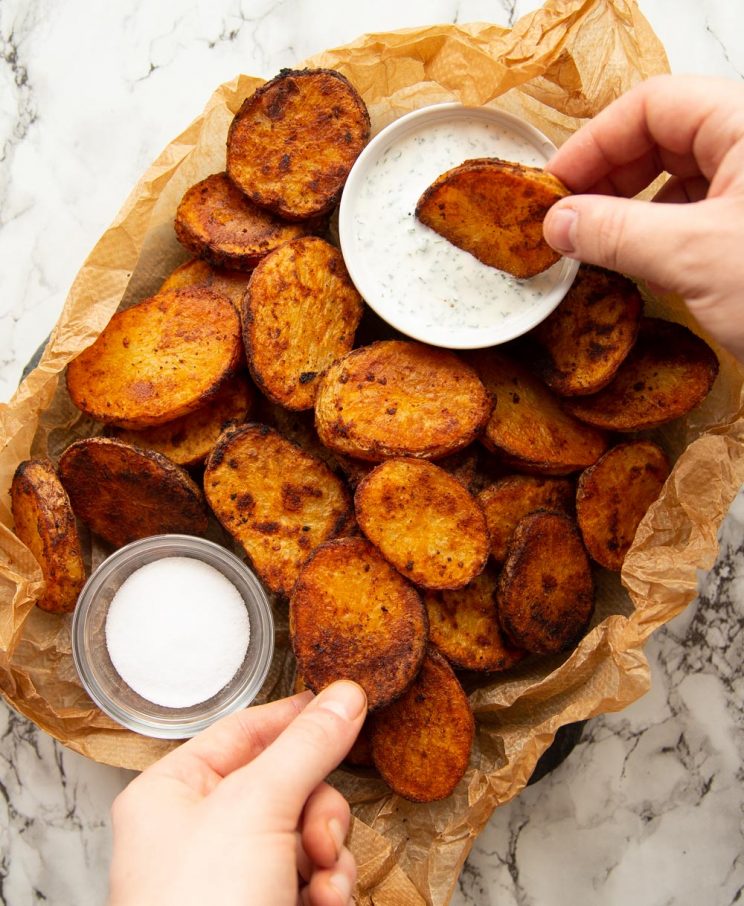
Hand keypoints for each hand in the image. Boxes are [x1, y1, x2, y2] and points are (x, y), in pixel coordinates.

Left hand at [107, 682, 366, 905]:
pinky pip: (312, 876)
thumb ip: (307, 746)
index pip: (243, 731)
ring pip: (306, 833)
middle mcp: (198, 832)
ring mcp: (232, 877)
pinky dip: (328, 887)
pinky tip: (324, 903)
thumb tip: (346, 695)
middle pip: (285, 784)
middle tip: (321, 834)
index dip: (295, 718)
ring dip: (329, 854)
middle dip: (316, 810)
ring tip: (323, 882)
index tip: (344, 703)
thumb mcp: (256, 808)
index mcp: (172, 794)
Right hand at [543, 74, 743, 360]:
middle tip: (565, 221)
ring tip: (590, 248)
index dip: (594, 142)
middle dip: (607, 179)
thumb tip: (559, 222)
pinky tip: (630, 267)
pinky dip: (653, 239)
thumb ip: (617, 231)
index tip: (552, 186)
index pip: (653, 105)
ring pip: (676, 182)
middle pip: (661, 139)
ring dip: (626, 212)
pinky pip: (692, 219)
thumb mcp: (695, 256)